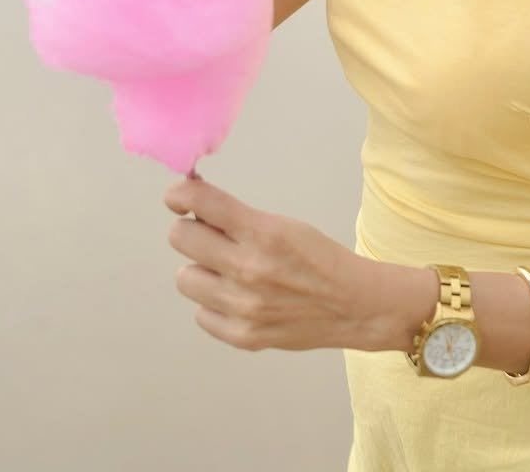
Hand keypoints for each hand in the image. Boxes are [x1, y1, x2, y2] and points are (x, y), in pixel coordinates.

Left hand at [164, 175, 377, 353]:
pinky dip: (214, 304)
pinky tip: (239, 298)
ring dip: (201, 270)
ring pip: (184, 277)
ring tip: (227, 271)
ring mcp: (242, 306)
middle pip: (180, 237)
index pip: (202, 203)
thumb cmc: (317, 258)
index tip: (178, 195)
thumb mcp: (283, 225)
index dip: (181, 193)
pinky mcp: (242, 335)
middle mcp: (248, 269)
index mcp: (263, 232)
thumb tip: (193, 203)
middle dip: (191, 230)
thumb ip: (237, 218)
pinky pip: (200, 313)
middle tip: (210, 236)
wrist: (352, 305)